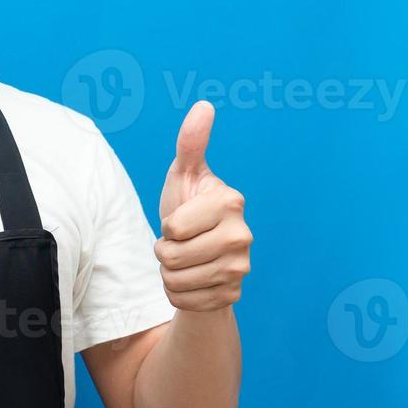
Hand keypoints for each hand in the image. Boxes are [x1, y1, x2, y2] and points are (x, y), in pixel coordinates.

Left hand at [155, 100, 252, 311]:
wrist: (196, 253)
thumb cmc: (187, 205)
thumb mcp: (184, 173)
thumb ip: (191, 142)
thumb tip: (204, 105)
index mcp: (231, 202)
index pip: (172, 228)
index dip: (166, 227)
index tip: (181, 219)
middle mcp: (243, 236)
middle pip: (171, 258)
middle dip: (164, 252)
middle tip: (180, 242)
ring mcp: (243, 268)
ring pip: (175, 282)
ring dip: (169, 273)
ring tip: (185, 259)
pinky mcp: (234, 295)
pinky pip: (185, 301)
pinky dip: (178, 293)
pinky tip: (193, 280)